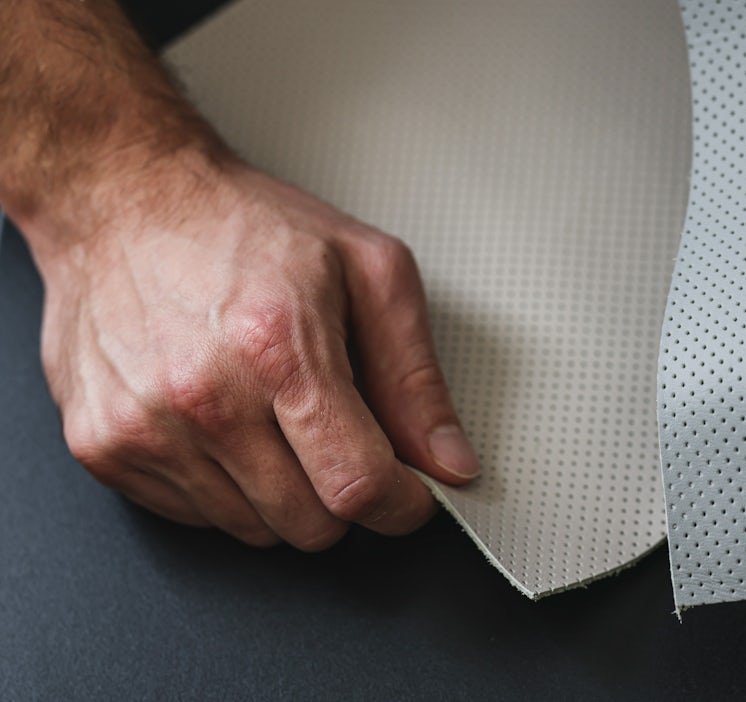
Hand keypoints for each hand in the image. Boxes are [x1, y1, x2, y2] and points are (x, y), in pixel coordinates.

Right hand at [30, 158, 479, 549]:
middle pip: (310, 524)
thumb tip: (449, 462)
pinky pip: (194, 518)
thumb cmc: (244, 228)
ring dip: (282, 492)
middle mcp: (204, 397)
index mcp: (278, 348)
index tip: (409, 494)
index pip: (358, 485)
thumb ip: (416, 376)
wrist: (122, 199)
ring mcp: (144, 428)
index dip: (401, 504)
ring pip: (253, 531)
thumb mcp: (367, 271)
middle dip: (342, 493)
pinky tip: (222, 424)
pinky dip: (223, 488)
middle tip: (336, 435)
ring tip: (270, 415)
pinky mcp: (102, 447)